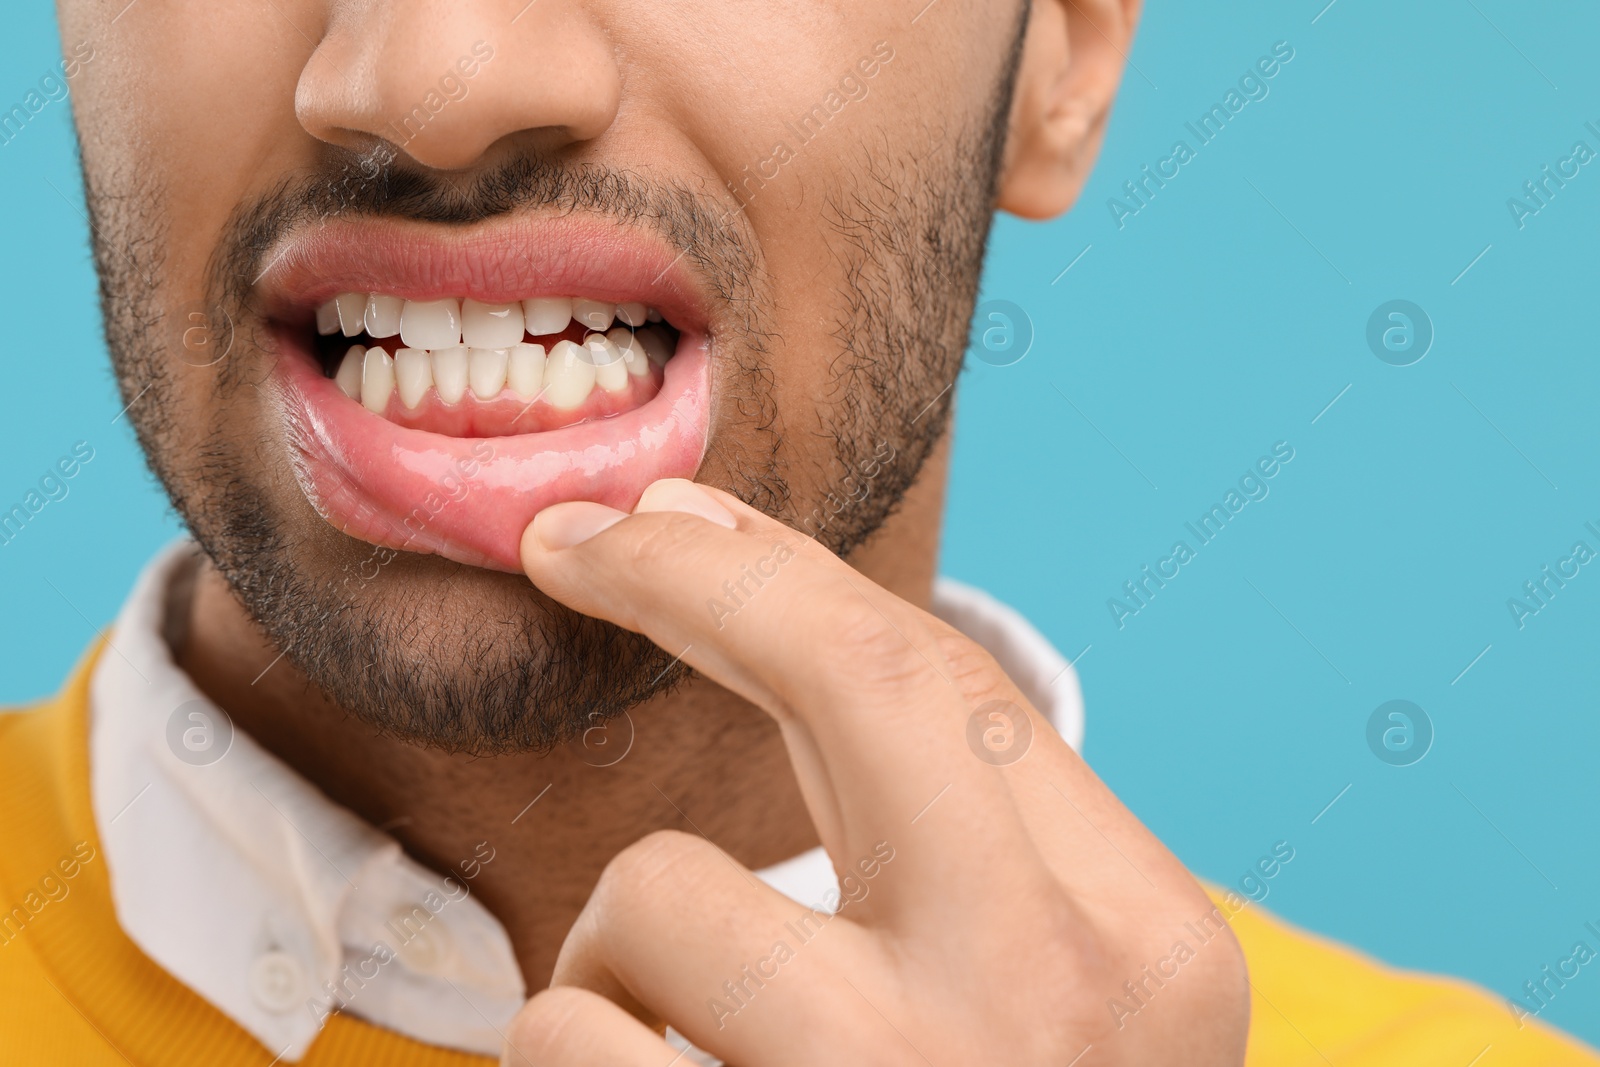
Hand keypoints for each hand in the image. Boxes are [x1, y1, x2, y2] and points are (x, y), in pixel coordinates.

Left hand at [508, 479, 1248, 1065]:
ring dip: (621, 952)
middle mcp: (1048, 1016)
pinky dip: (584, 1054)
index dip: (774, 573)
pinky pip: (570, 1042)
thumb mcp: (1036, 977)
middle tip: (575, 539)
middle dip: (692, 579)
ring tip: (691, 1044)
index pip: (947, 678)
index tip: (654, 524)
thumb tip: (709, 540)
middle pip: (859, 682)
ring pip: (653, 895)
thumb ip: (912, 790)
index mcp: (1149, 947)